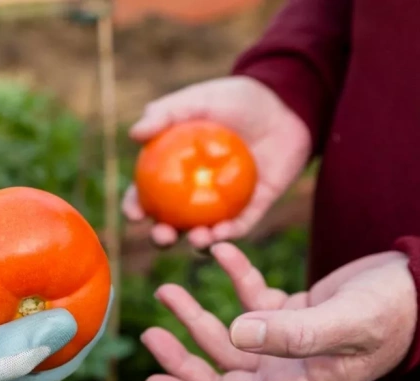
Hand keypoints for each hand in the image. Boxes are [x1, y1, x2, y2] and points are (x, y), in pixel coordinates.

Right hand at [0, 215, 113, 380]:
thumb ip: (11, 352)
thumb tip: (71, 321)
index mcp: (3, 373)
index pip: (61, 350)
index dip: (90, 321)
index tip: (110, 286)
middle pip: (31, 310)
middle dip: (53, 278)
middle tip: (71, 240)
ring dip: (2, 254)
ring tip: (18, 218)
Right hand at [123, 76, 310, 248]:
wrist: (285, 105)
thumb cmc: (236, 99)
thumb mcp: (199, 100)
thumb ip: (166, 113)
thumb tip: (134, 134)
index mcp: (173, 169)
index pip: (146, 193)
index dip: (135, 206)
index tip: (135, 214)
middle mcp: (193, 192)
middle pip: (170, 222)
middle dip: (161, 236)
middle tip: (162, 236)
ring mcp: (222, 203)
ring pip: (203, 232)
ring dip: (196, 242)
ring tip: (198, 237)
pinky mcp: (252, 208)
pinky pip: (238, 227)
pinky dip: (230, 234)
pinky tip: (223, 233)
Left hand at [141, 243, 416, 380]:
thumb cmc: (395, 311)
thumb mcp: (347, 321)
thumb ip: (294, 332)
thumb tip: (236, 333)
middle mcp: (287, 369)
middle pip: (220, 377)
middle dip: (182, 359)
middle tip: (150, 332)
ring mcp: (288, 341)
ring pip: (229, 337)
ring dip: (197, 316)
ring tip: (168, 289)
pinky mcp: (293, 311)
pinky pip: (252, 299)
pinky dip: (234, 277)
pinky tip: (220, 252)